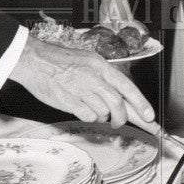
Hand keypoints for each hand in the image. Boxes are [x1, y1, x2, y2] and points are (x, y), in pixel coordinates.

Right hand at [8, 35, 154, 127]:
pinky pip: (88, 116)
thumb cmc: (58, 60)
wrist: (33, 60)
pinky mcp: (70, 101)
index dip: (141, 103)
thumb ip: (104, 78)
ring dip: (102, 116)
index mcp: (99, 65)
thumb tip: (123, 99)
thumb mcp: (86, 61)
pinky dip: (89, 117)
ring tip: (91, 107)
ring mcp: (81, 90)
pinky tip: (80, 108)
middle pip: (118, 104)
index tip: (150, 116)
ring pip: (103, 112)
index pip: (126, 86)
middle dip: (123, 117)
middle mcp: (93, 77)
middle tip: (119, 122)